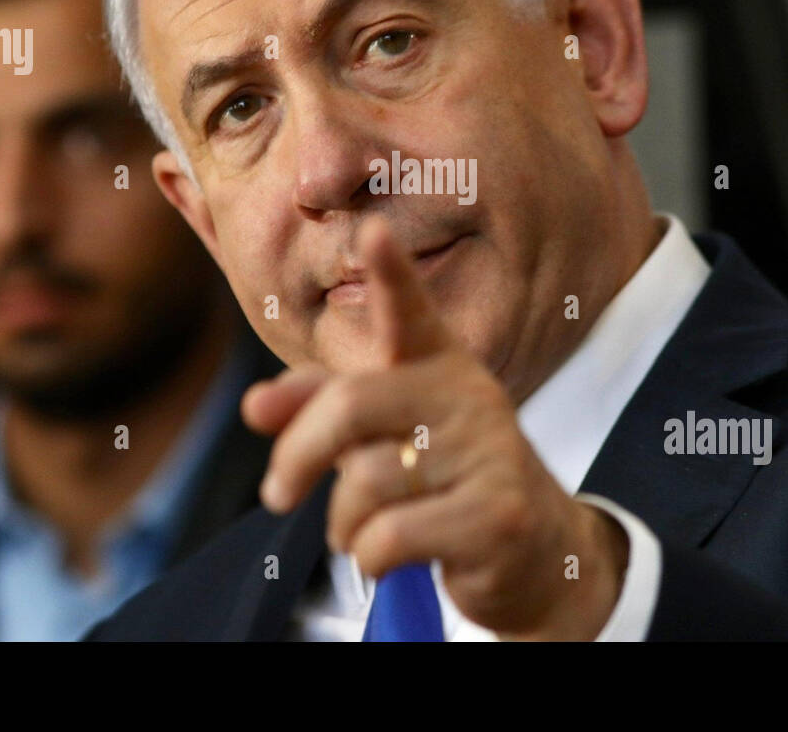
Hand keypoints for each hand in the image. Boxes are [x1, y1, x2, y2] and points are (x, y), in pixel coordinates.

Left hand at [242, 213, 628, 638]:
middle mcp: (469, 396)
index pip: (409, 312)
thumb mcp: (383, 434)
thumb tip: (253, 405)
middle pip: (351, 406)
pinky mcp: (497, 516)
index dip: (390, 273)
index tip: (373, 230)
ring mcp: (490, 454)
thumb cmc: (441, 479)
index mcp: (439, 363)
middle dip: (299, 453)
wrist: (535, 552)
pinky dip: (368, 557)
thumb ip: (318, 409)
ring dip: (341, 522)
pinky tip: (386, 557)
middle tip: (277, 492)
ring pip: (366, 481)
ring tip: (357, 531)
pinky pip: (390, 536)